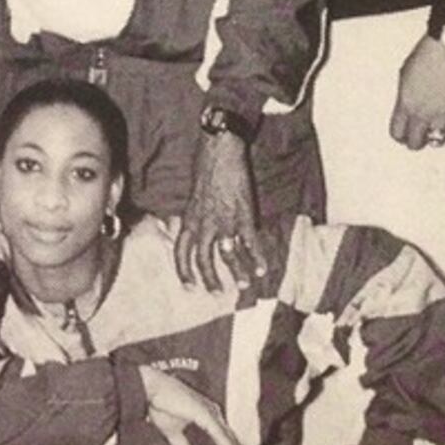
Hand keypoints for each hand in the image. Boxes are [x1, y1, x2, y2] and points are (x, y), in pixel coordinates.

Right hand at [137, 366, 254, 444]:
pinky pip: (218, 433)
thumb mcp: (173, 433)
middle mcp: (214, 415)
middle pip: (230, 443)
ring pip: (228, 440)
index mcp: (209, 419)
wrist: (150, 389)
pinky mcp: (204, 413)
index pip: (225, 442)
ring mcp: (210, 413)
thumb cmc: (161, 405)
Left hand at [175, 131, 263, 292]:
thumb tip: (198, 230)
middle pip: (203, 260)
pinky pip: (251, 243)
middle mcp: (204, 225)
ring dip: (238, 272)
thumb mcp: (193, 196)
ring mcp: (224, 222)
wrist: (220, 151)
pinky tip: (262, 268)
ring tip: (244, 284)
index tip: (190, 287)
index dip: (184, 272)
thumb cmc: (206, 169)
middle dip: (211, 280)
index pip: (181, 253)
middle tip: (217, 293)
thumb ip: (196, 217)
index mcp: (189, 220)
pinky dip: (257, 258)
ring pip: (229, 255)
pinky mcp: (243, 216)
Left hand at [389, 35, 444, 151]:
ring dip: (434, 136)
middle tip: (418, 136)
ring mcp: (442, 113)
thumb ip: (405, 95)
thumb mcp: (404, 74)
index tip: (403, 134)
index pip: (397, 132)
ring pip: (436, 140)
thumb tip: (407, 106)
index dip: (400, 136)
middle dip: (415, 141)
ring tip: (435, 130)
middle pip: (415, 142)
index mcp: (405, 103)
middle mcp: (422, 112)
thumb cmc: (426, 54)